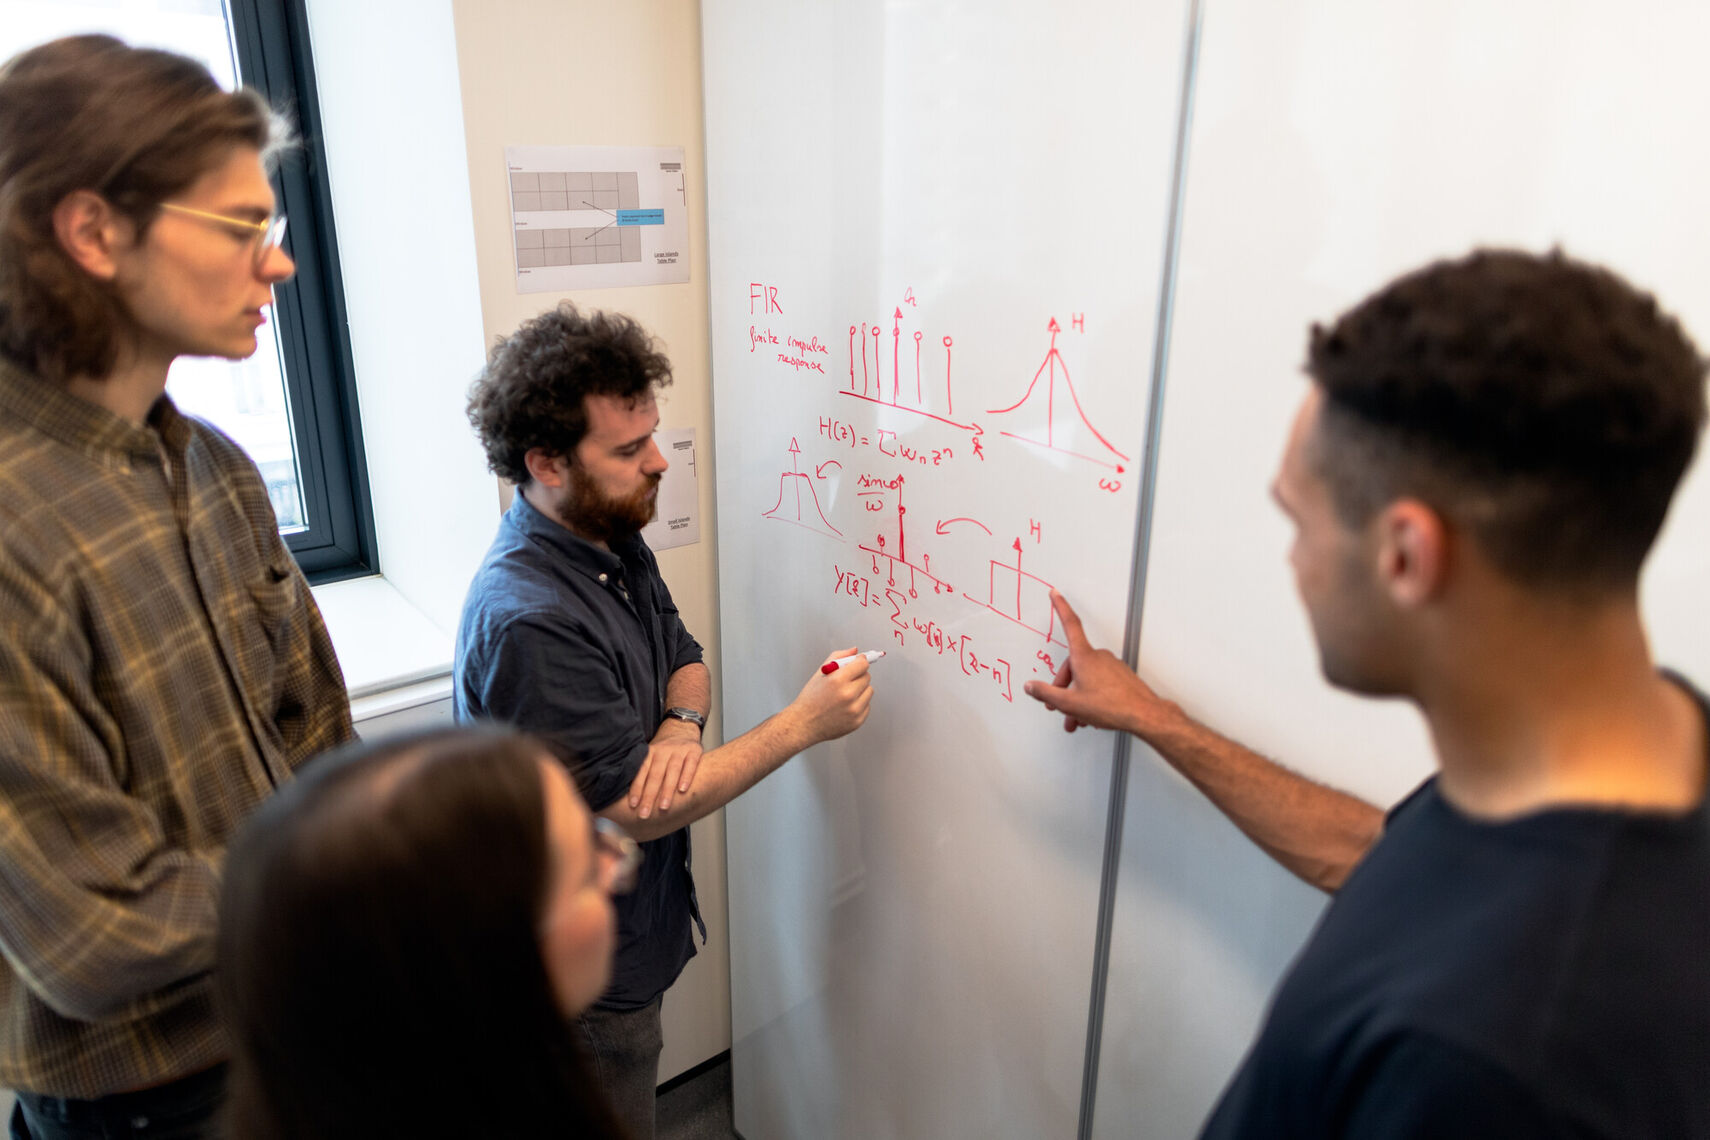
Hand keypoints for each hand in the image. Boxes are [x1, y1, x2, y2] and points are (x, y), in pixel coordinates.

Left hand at [628, 719, 703, 819]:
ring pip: (672, 771)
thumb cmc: (664, 750)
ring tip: (663, 807)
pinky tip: (683, 790)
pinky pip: (691, 764)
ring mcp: (679, 750)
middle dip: (649, 796)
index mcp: (650, 753)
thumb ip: (643, 772)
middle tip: (645, 814)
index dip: (636, 789)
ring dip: (667, 790)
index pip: (641, 772)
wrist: (682, 728)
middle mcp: (663, 751)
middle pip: (655, 774)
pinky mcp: (694, 750)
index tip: (633, 805)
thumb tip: (629, 799)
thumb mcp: (651, 756)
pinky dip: (687, 777)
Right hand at [789, 646, 873, 742]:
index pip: (862, 664)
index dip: (860, 661)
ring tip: (844, 694)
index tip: (858, 662)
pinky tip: (845, 706)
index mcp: (837, 680)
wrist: (804, 724)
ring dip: (860, 690)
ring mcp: (854, 709)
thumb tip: (855, 651)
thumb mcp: (820, 673)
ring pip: (869, 691)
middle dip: (858, 676)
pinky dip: (859, 704)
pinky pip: (867, 705)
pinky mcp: (858, 721)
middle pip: (867, 676)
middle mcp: (848, 695)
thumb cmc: (810, 699)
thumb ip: (838, 658)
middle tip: (846, 680)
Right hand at [1023, 591, 1174, 737]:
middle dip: (1063, 686)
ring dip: (1078, 697)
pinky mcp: (1121, 676)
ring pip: (1087, 677)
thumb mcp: (1070, 704)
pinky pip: (1100, 682)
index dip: (1060, 607)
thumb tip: (1031, 687)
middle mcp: (1098, 657)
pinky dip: (1092, 696)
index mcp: (1084, 657)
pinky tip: (1092, 714)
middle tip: (1058, 705)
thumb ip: (1046, 693)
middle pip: (1073, 665)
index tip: (1056, 594)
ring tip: (1077, 718)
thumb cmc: (1111, 706)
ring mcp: (1112, 665)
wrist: (1143, 714)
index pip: (1070, 624)